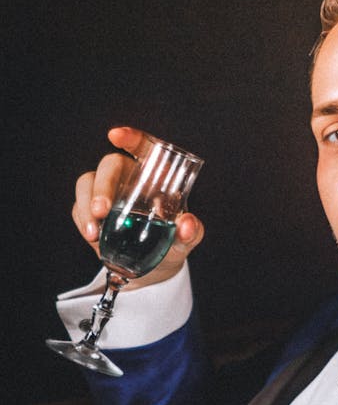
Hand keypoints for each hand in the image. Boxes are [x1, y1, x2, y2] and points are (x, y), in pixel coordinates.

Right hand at [72, 126, 204, 287]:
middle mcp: (129, 178)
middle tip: (103, 210)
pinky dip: (82, 220)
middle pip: (110, 165)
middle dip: (103, 185)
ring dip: (86, 204)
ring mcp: (107, 193)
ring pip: (88, 182)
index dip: (130, 138)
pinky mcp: (91, 210)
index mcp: (155, 175)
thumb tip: (187, 225)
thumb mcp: (185, 240)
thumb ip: (191, 232)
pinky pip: (79, 206)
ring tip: (94, 233)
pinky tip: (92, 236)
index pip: (143, 148)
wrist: (154, 268)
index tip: (115, 136)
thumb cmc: (173, 244)